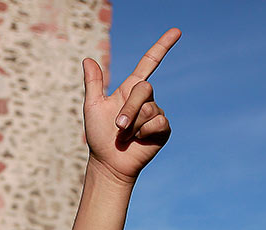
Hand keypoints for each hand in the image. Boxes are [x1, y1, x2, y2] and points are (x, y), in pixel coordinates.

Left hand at [83, 28, 180, 184]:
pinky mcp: (163, 129)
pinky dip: (144, 132)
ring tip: (125, 136)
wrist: (109, 162)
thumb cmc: (99, 136)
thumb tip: (88, 59)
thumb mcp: (92, 107)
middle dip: (130, 108)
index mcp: (129, 90)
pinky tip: (139, 140)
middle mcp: (145, 99)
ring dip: (133, 124)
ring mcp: (155, 113)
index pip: (149, 63)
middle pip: (144, 88)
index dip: (162, 47)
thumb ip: (94, 83)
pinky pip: (158, 122)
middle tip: (118, 125)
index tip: (177, 32)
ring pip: (149, 109)